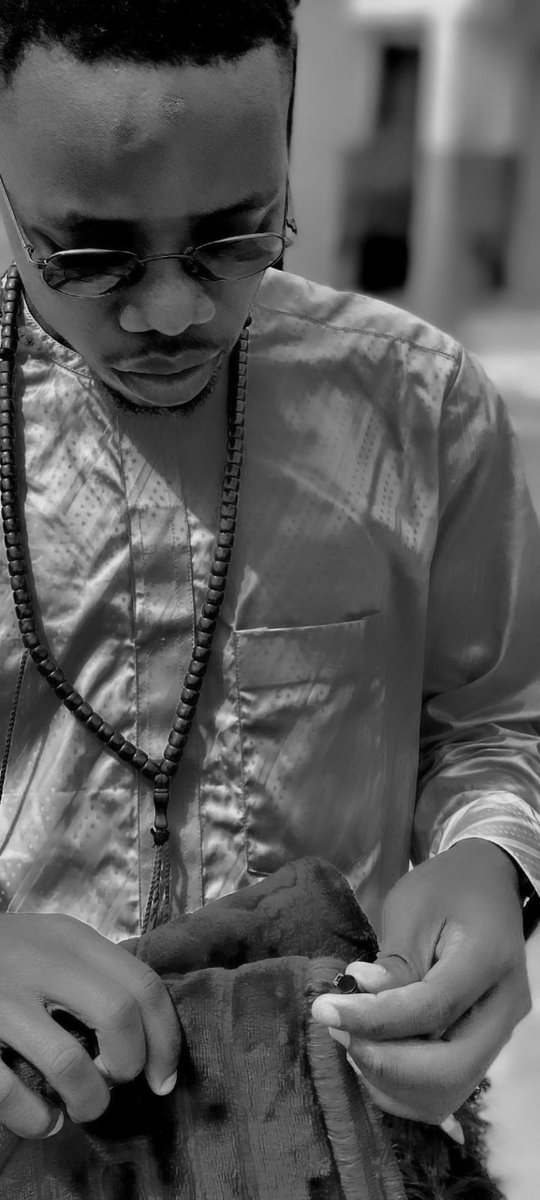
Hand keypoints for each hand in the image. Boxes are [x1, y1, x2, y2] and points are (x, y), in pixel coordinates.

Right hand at [0, 912, 180, 1137]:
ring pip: (69, 1062)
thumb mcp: (55, 945)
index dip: (165, 1039)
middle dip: (128, 1065)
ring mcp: (3, 997)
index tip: (163, 1078)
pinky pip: (9, 1092)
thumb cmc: (8, 953)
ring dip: (87, 1099)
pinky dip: (34, 1118)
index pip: (144, 984)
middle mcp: (42, 961)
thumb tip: (147, 1041)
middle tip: (115, 1081)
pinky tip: (41, 1118)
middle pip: (119, 1015)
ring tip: (82, 1106)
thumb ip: (96, 976)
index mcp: (72, 939)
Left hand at [312, 839, 531, 1123]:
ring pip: (447, 1091)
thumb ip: (393, 963)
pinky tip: (373, 1049)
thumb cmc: (445, 889)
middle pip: (449, 1070)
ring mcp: (500, 1032)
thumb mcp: (411, 910)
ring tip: (351, 1035)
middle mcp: (505, 1006)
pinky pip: (444, 1089)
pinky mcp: (485, 1046)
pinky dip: (401, 1085)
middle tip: (338, 1029)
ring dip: (389, 1078)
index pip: (433, 1009)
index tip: (324, 1009)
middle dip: (383, 1062)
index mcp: (490, 959)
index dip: (375, 1019)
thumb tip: (360, 1002)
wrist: (485, 886)